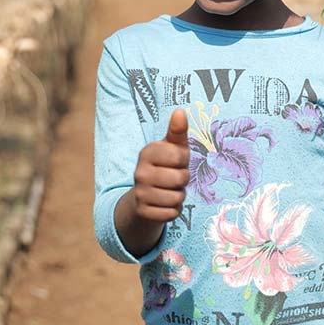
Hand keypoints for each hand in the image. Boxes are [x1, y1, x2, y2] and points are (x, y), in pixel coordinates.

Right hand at [131, 109, 191, 223]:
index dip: (184, 161)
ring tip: (168, 191)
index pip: (181, 156)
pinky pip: (172, 213)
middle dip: (183, 181)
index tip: (175, 162)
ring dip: (178, 196)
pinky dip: (173, 211)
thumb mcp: (172, 148)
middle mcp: (139, 172)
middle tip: (173, 179)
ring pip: (178, 197)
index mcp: (147, 152)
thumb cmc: (164, 167)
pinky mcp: (143, 212)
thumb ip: (177, 131)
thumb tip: (180, 111)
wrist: (143, 198)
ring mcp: (140, 193)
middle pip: (181, 178)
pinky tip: (164, 204)